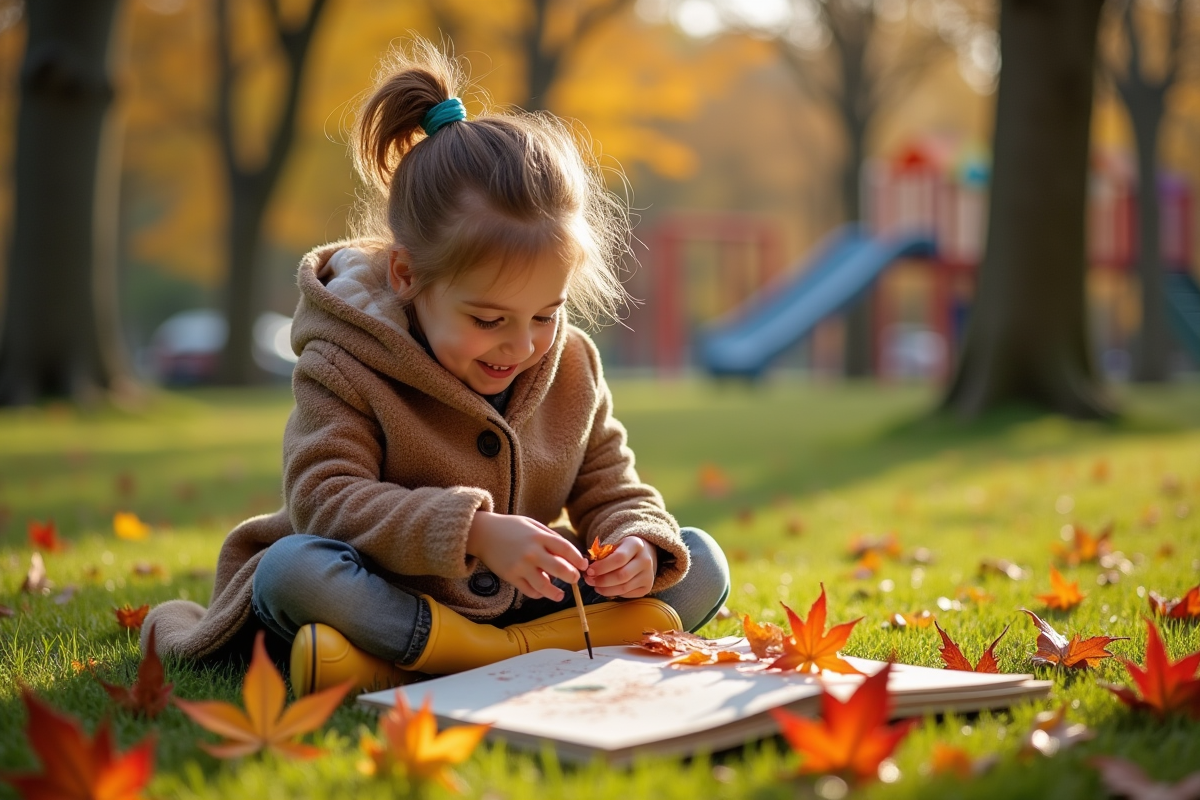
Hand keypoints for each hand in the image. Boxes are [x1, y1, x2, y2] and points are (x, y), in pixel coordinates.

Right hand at [466, 511, 587, 601]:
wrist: (483, 533)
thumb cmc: (511, 527)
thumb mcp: (533, 525)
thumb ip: (551, 537)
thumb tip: (569, 553)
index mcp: (539, 537)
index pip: (565, 549)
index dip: (578, 559)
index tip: (583, 566)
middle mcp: (531, 552)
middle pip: (559, 569)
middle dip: (572, 577)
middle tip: (575, 579)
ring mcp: (520, 566)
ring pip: (544, 585)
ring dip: (555, 593)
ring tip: (560, 595)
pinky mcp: (511, 577)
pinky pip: (529, 590)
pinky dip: (538, 593)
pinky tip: (542, 592)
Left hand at [585, 536, 656, 598]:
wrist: (644, 553)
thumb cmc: (623, 548)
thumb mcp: (614, 544)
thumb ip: (602, 554)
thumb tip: (588, 569)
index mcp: (636, 544)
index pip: (618, 558)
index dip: (602, 567)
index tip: (589, 571)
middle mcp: (645, 560)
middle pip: (621, 575)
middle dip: (602, 580)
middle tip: (589, 580)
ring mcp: (648, 575)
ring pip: (624, 588)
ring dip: (605, 589)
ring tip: (595, 586)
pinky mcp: (647, 587)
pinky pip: (627, 594)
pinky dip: (614, 593)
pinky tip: (606, 589)